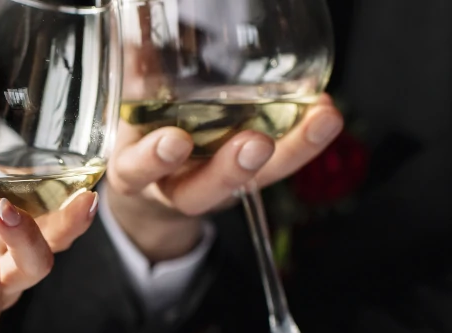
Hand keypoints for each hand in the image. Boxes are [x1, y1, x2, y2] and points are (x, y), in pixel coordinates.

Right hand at [105, 95, 344, 261]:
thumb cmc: (138, 136)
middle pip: (201, 191)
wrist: (152, 188)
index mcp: (135, 170)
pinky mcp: (249, 177)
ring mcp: (216, 186)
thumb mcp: (127, 108)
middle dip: (230, 169)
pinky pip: (280, 166)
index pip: (138, 169)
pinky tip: (325, 112)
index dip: (155, 159)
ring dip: (290, 152)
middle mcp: (176, 186)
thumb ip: (136, 72)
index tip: (174, 142)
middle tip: (255, 143)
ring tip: (320, 120)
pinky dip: (304, 139)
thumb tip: (139, 22)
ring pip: (253, 181)